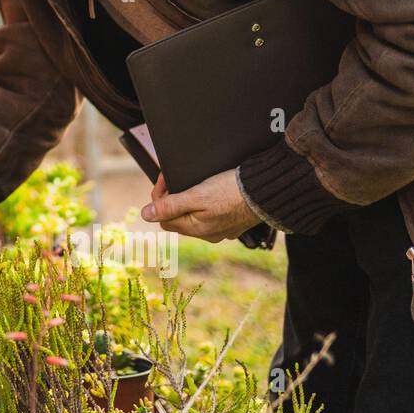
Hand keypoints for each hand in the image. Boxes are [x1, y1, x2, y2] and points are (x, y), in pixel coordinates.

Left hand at [139, 168, 260, 241]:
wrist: (268, 192)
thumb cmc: (232, 191)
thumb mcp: (197, 195)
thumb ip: (171, 205)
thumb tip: (145, 214)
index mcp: (197, 229)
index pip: (164, 218)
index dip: (159, 198)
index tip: (164, 178)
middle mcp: (208, 234)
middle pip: (178, 218)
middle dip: (172, 199)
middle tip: (174, 179)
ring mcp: (222, 230)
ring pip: (194, 217)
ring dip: (188, 201)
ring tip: (191, 183)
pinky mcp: (234, 222)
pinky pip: (211, 215)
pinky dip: (204, 203)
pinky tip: (210, 191)